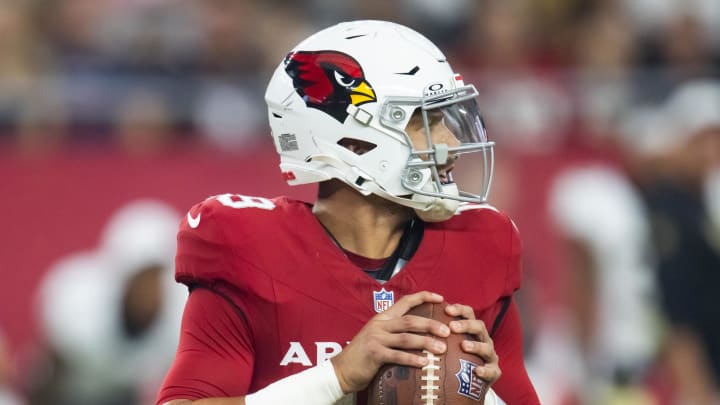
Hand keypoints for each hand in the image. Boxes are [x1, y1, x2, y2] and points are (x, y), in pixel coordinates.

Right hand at [331, 291, 450, 393]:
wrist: (341, 369)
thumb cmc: (363, 355)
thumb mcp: (377, 336)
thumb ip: (394, 332)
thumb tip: (420, 333)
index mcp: (382, 318)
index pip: (405, 301)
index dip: (423, 296)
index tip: (441, 297)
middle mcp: (380, 325)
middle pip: (410, 320)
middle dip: (431, 324)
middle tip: (447, 331)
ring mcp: (376, 338)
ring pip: (407, 338)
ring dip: (426, 342)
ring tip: (441, 348)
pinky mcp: (374, 354)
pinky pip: (397, 355)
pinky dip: (412, 359)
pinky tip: (424, 363)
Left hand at [445, 303, 501, 384]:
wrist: (469, 383)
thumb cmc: (454, 359)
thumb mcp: (447, 344)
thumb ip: (437, 334)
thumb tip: (415, 323)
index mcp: (472, 330)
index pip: (468, 314)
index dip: (459, 309)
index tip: (446, 309)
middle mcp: (483, 339)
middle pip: (479, 326)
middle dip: (466, 325)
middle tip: (452, 327)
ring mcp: (490, 356)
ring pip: (487, 347)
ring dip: (476, 345)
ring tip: (463, 346)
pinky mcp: (494, 372)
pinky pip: (492, 371)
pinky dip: (486, 371)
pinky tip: (477, 371)